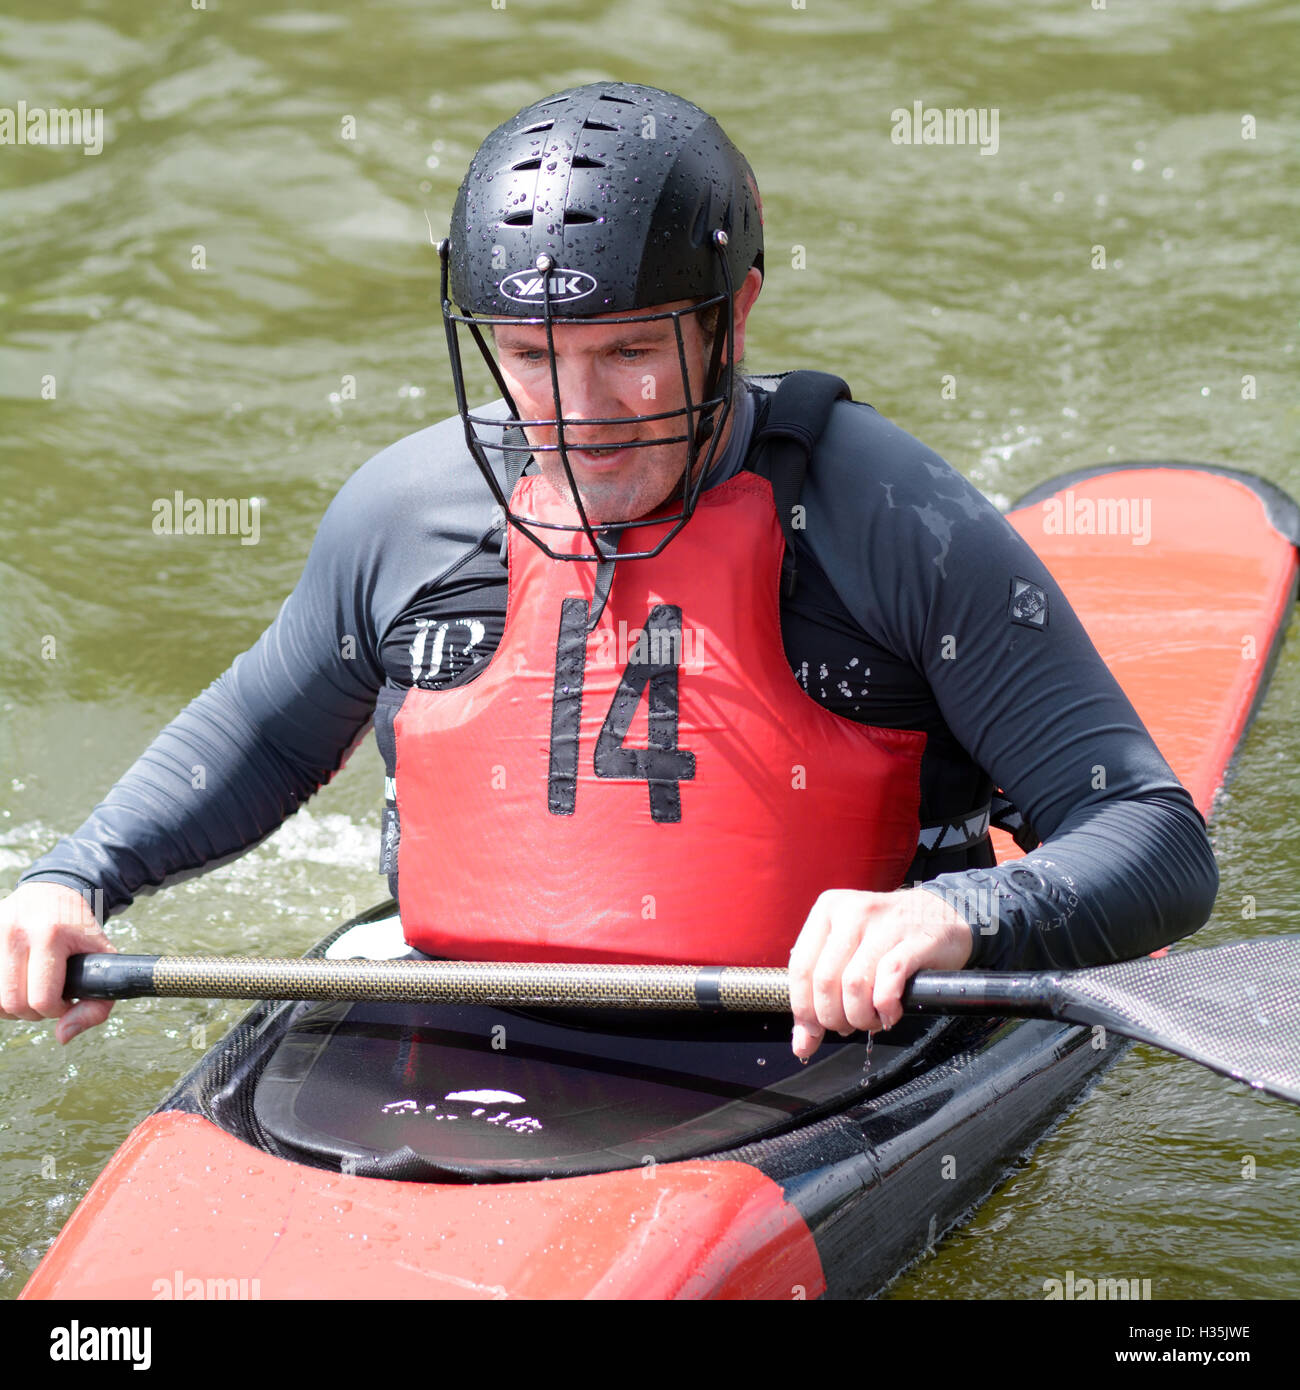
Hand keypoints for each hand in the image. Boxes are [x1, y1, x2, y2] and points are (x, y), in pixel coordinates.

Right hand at [0, 882, 115, 1042]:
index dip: (56, 1010)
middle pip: (12, 1003)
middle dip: (32, 1012)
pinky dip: (0, 995)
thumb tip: (62, 1037)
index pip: (41, 999)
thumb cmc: (80, 932)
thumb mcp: (103, 960)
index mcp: (50, 934)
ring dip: (12, 1006)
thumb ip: (96, 1005)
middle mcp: (16, 931)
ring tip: (30, 991)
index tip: (65, 999)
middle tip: (47, 998)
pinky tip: (15, 984)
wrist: (55, 894)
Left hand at [788, 887, 973, 1059]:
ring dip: (861, 1016)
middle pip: (825, 981)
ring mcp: (883, 924)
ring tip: (872, 1020)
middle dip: (833, 1017)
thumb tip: (802, 1043)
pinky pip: (889, 981)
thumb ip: (820, 992)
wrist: (942, 914)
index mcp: (828, 910)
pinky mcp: (914, 940)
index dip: (804, 1008)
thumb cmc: (888, 937)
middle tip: (849, 1026)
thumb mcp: (848, 952)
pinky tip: (890, 1013)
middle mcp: (851, 912)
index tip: (812, 1032)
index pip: (800, 968)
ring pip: (854, 985)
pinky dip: (885, 1007)